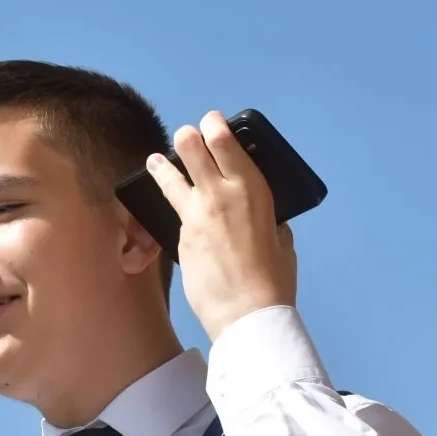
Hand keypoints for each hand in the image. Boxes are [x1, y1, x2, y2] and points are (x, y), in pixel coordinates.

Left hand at [147, 111, 297, 341]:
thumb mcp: (282, 239)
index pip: (223, 140)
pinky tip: (173, 211)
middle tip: (186, 138)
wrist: (246, 313)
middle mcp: (219, 194)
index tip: (211, 122)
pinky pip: (175, 213)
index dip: (214, 125)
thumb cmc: (273, 279)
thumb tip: (264, 217)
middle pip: (190, 147)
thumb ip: (269, 220)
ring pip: (170, 177)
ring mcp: (194, 215)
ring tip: (155, 161)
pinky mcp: (179, 237)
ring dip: (162, 166)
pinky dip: (175, 208)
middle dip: (187, 137)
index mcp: (250, 188)